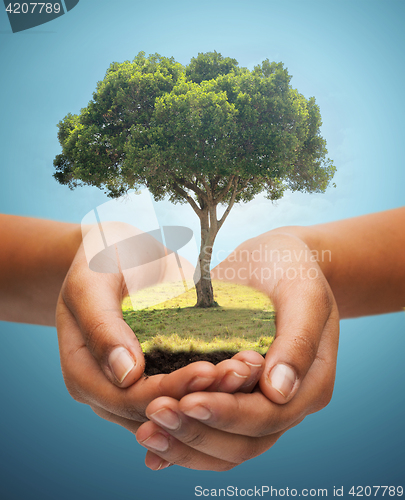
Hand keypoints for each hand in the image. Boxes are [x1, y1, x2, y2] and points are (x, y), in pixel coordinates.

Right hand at [56, 222, 263, 444]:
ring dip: (216, 394)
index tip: (207, 369)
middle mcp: (108, 389)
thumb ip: (102, 326)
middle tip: (242, 372)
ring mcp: (136, 385)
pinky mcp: (160, 372)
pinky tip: (243, 368)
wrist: (118, 252)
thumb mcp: (91, 283)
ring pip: (176, 407)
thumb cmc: (100, 259)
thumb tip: (126, 375)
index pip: (127, 398)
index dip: (169, 390)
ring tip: (249, 370)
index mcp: (82, 372)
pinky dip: (214, 384)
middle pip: (157, 410)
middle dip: (201, 395)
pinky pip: (187, 389)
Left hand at [135, 229, 338, 469]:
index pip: (268, 416)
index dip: (228, 414)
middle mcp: (284, 404)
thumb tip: (278, 392)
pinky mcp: (232, 396)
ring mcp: (257, 403)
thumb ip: (298, 340)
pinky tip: (153, 451)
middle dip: (197, 431)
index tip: (188, 400)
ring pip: (223, 447)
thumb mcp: (303, 293)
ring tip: (145, 431)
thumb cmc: (291, 270)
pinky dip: (183, 445)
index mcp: (310, 385)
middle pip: (242, 442)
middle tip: (154, 412)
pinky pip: (210, 431)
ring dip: (184, 444)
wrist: (275, 263)